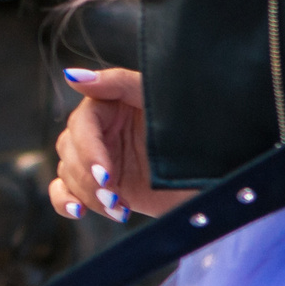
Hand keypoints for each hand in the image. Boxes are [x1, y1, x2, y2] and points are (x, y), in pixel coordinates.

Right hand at [50, 67, 193, 224]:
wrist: (220, 171)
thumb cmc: (195, 127)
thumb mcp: (157, 99)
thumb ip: (117, 82)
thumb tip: (73, 75)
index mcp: (108, 105)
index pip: (81, 125)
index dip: (89, 151)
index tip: (106, 175)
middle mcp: (99, 131)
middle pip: (69, 151)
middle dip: (88, 178)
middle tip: (113, 196)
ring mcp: (98, 160)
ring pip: (67, 174)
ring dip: (88, 195)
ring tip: (118, 208)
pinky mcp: (99, 186)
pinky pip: (65, 191)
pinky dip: (65, 201)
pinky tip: (78, 210)